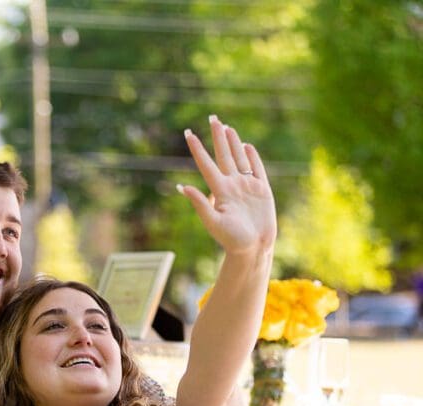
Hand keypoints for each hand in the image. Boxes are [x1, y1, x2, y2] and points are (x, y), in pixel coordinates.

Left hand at [178, 115, 276, 256]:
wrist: (253, 248)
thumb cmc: (232, 239)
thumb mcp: (213, 222)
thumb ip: (199, 204)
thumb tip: (182, 187)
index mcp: (219, 190)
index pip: (206, 164)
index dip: (197, 148)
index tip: (188, 133)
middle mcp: (231, 185)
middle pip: (223, 155)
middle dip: (217, 137)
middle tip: (212, 118)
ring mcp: (246, 186)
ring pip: (239, 158)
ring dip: (233, 142)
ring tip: (226, 127)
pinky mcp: (262, 190)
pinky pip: (256, 169)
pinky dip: (252, 157)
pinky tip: (246, 146)